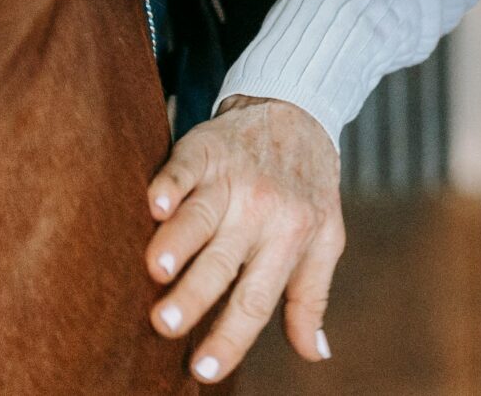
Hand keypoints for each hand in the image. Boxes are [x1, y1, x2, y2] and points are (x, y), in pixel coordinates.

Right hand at [145, 95, 344, 380]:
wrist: (299, 110)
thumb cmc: (307, 188)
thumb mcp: (325, 239)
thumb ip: (312, 297)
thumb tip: (314, 354)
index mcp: (290, 239)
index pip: (257, 299)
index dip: (230, 337)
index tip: (202, 371)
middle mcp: (261, 211)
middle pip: (223, 261)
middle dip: (195, 295)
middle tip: (166, 324)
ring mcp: (232, 179)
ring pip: (201, 216)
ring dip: (178, 241)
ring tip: (157, 268)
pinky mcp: (206, 149)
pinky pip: (184, 167)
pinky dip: (170, 184)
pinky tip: (155, 203)